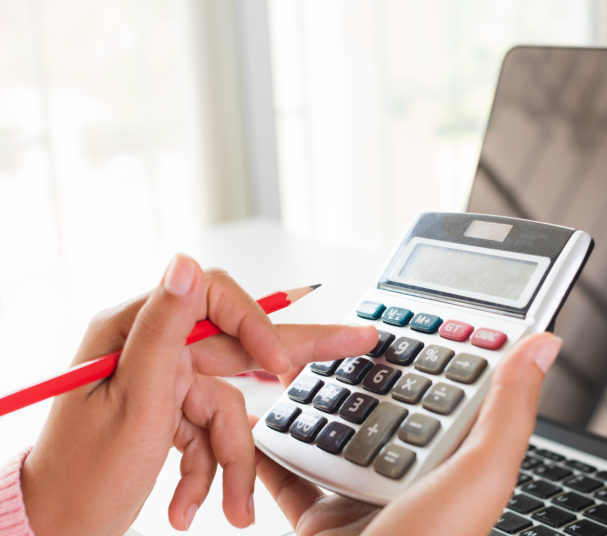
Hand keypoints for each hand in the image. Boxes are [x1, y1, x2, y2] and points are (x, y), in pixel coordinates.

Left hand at [20, 254, 377, 534]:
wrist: (56, 525)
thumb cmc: (81, 474)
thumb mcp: (132, 402)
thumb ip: (163, 329)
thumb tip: (185, 263)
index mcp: (133, 331)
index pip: (212, 300)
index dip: (254, 326)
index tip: (279, 368)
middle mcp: (151, 348)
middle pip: (237, 345)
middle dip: (291, 357)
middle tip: (358, 340)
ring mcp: (162, 379)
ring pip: (227, 403)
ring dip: (227, 459)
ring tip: (229, 506)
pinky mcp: (169, 408)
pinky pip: (209, 428)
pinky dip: (207, 467)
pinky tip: (189, 503)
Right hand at [255, 332, 561, 535]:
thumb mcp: (479, 476)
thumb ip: (507, 410)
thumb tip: (545, 344)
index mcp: (451, 461)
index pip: (446, 387)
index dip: (435, 346)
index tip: (418, 307)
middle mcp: (408, 474)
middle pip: (381, 402)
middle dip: (360, 366)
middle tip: (340, 330)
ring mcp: (361, 494)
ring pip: (332, 429)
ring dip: (311, 396)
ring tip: (294, 361)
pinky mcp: (318, 515)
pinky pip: (288, 470)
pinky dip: (270, 445)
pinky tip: (259, 415)